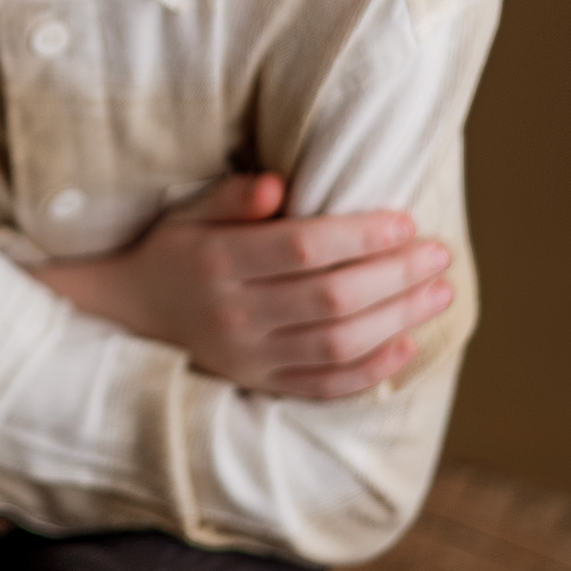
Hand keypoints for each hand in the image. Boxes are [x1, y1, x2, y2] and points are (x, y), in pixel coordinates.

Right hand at [34, 174, 452, 398]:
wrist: (131, 312)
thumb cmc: (173, 250)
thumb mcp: (190, 211)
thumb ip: (234, 195)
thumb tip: (281, 183)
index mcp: (218, 262)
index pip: (303, 249)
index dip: (360, 236)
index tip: (405, 222)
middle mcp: (236, 315)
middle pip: (332, 299)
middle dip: (395, 277)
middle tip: (439, 256)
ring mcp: (249, 358)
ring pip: (338, 345)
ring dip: (398, 320)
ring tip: (438, 294)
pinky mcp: (259, 385)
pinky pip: (324, 387)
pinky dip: (371, 371)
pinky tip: (407, 345)